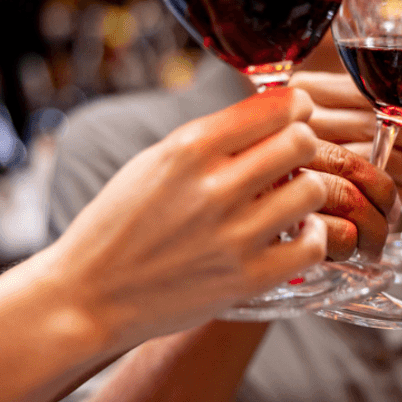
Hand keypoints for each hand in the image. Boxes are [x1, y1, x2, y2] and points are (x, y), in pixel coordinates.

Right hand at [42, 88, 329, 348]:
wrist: (88, 297)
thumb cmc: (120, 223)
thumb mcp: (155, 161)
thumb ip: (213, 137)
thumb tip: (273, 110)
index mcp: (188, 149)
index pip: (274, 107)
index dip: (295, 106)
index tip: (296, 113)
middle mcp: (214, 188)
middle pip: (302, 142)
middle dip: (304, 144)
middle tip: (294, 157)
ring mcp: (233, 236)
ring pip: (313, 190)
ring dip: (308, 189)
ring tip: (290, 197)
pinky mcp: (247, 279)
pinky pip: (312, 245)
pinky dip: (311, 236)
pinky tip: (294, 233)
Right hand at [290, 70, 401, 210]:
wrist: (259, 189)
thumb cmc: (316, 147)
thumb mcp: (340, 115)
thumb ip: (379, 108)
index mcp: (305, 92)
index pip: (367, 94)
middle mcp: (296, 123)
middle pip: (371, 126)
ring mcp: (294, 159)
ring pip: (368, 161)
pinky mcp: (302, 196)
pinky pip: (357, 196)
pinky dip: (395, 196)